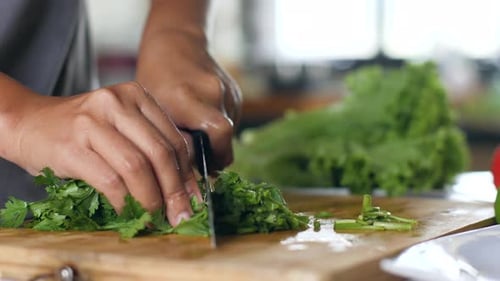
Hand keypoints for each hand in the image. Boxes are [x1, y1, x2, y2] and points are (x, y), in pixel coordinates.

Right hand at [7, 82, 199, 225]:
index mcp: (136, 95)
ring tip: (155, 217)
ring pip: (138, 167)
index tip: (195, 197)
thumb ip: (150, 143)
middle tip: (180, 214)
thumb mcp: (120, 124)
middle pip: (160, 152)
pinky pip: (110, 180)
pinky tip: (128, 212)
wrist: (28, 123)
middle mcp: (117, 102)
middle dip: (175, 190)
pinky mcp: (72, 146)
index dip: (188, 174)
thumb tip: (186, 183)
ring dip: (151, 199)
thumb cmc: (81, 129)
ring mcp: (92, 122)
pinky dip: (124, 201)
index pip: (174, 138)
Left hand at [136, 29, 241, 171]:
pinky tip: (202, 117)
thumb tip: (187, 175)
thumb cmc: (156, 79)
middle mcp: (212, 92)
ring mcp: (228, 90)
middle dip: (215, 154)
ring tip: (195, 132)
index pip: (215, 139)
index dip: (209, 161)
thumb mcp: (154, 110)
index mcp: (186, 97)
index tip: (198, 174)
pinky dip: (217, 125)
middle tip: (200, 163)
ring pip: (228, 132)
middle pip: (224, 139)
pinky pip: (230, 119)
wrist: (176, 43)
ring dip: (215, 140)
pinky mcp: (235, 92)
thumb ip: (172, 139)